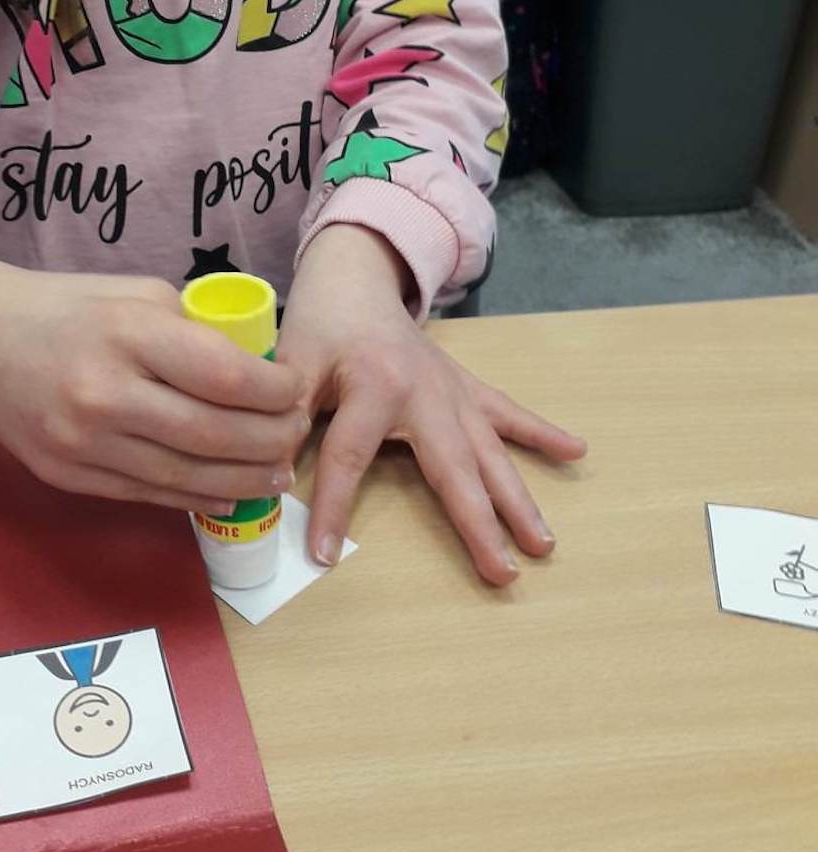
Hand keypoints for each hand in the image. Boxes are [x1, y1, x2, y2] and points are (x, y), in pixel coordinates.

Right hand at [0, 248, 309, 513]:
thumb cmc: (63, 305)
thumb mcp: (134, 292)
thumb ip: (191, 330)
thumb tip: (256, 370)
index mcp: (127, 332)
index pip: (225, 377)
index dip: (276, 392)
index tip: (297, 390)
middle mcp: (105, 393)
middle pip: (214, 435)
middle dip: (271, 441)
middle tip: (296, 435)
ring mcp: (82, 442)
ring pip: (186, 477)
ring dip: (244, 479)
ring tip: (276, 472)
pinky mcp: (67, 475)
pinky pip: (147, 495)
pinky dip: (196, 498)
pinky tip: (228, 491)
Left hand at [277, 225, 586, 584]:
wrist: (357, 278)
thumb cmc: (323, 323)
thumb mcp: (292, 362)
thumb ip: (286, 413)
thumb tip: (273, 471)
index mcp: (374, 386)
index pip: (351, 457)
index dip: (334, 507)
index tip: (324, 554)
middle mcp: (425, 393)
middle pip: (454, 467)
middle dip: (478, 523)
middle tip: (504, 573)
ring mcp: (453, 391)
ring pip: (491, 452)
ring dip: (519, 498)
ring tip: (544, 542)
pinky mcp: (465, 387)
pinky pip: (508, 412)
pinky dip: (542, 432)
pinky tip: (577, 451)